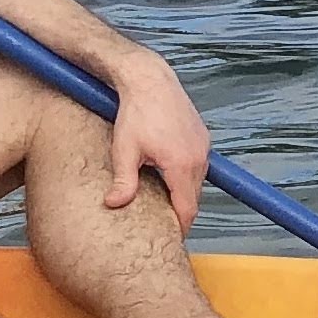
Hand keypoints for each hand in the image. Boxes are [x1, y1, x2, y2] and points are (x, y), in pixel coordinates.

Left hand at [102, 53, 212, 227]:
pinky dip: (186, 176)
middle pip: (194, 199)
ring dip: (183, 193)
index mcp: (181, 165)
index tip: (169, 238)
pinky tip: (167, 174)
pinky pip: (198, 166)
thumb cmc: (135, 112)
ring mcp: (203, 146)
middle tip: (162, 224)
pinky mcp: (202, 136)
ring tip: (163, 199)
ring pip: (197, 183)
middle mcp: (198, 157)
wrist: (149, 79)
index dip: (179, 228)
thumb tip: (114, 204)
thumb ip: (124, 182)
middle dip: (180, 212)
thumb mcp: (124, 150)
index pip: (186, 209)